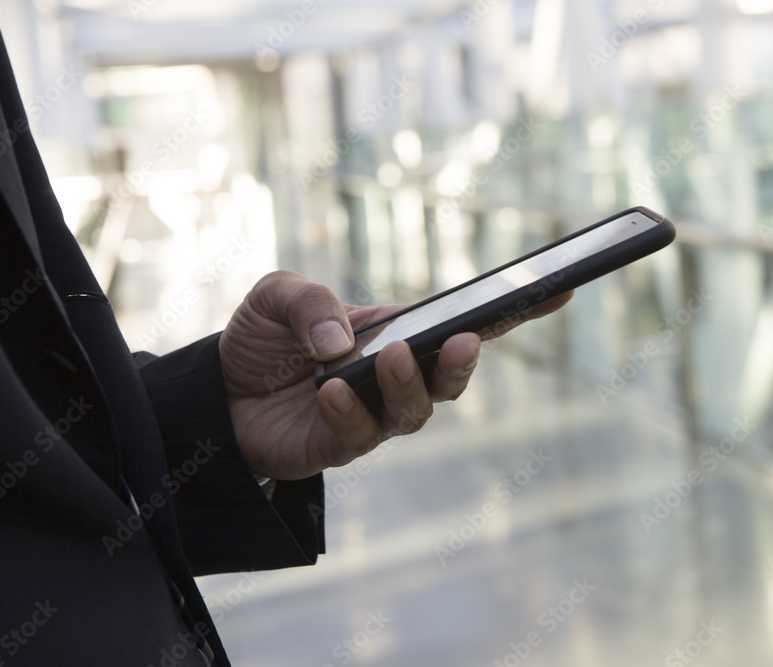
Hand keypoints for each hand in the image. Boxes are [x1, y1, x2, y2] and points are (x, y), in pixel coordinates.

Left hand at [218, 270, 570, 479]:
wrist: (215, 394)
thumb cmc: (261, 340)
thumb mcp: (276, 297)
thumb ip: (309, 301)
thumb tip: (344, 338)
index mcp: (394, 332)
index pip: (461, 321)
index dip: (511, 310)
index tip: (557, 289)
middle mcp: (394, 377)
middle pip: (452, 375)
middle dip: (465, 361)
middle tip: (465, 341)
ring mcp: (372, 415)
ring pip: (416, 411)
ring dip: (409, 384)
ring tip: (389, 358)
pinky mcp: (341, 445)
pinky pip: (360, 435)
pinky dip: (350, 412)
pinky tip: (329, 392)